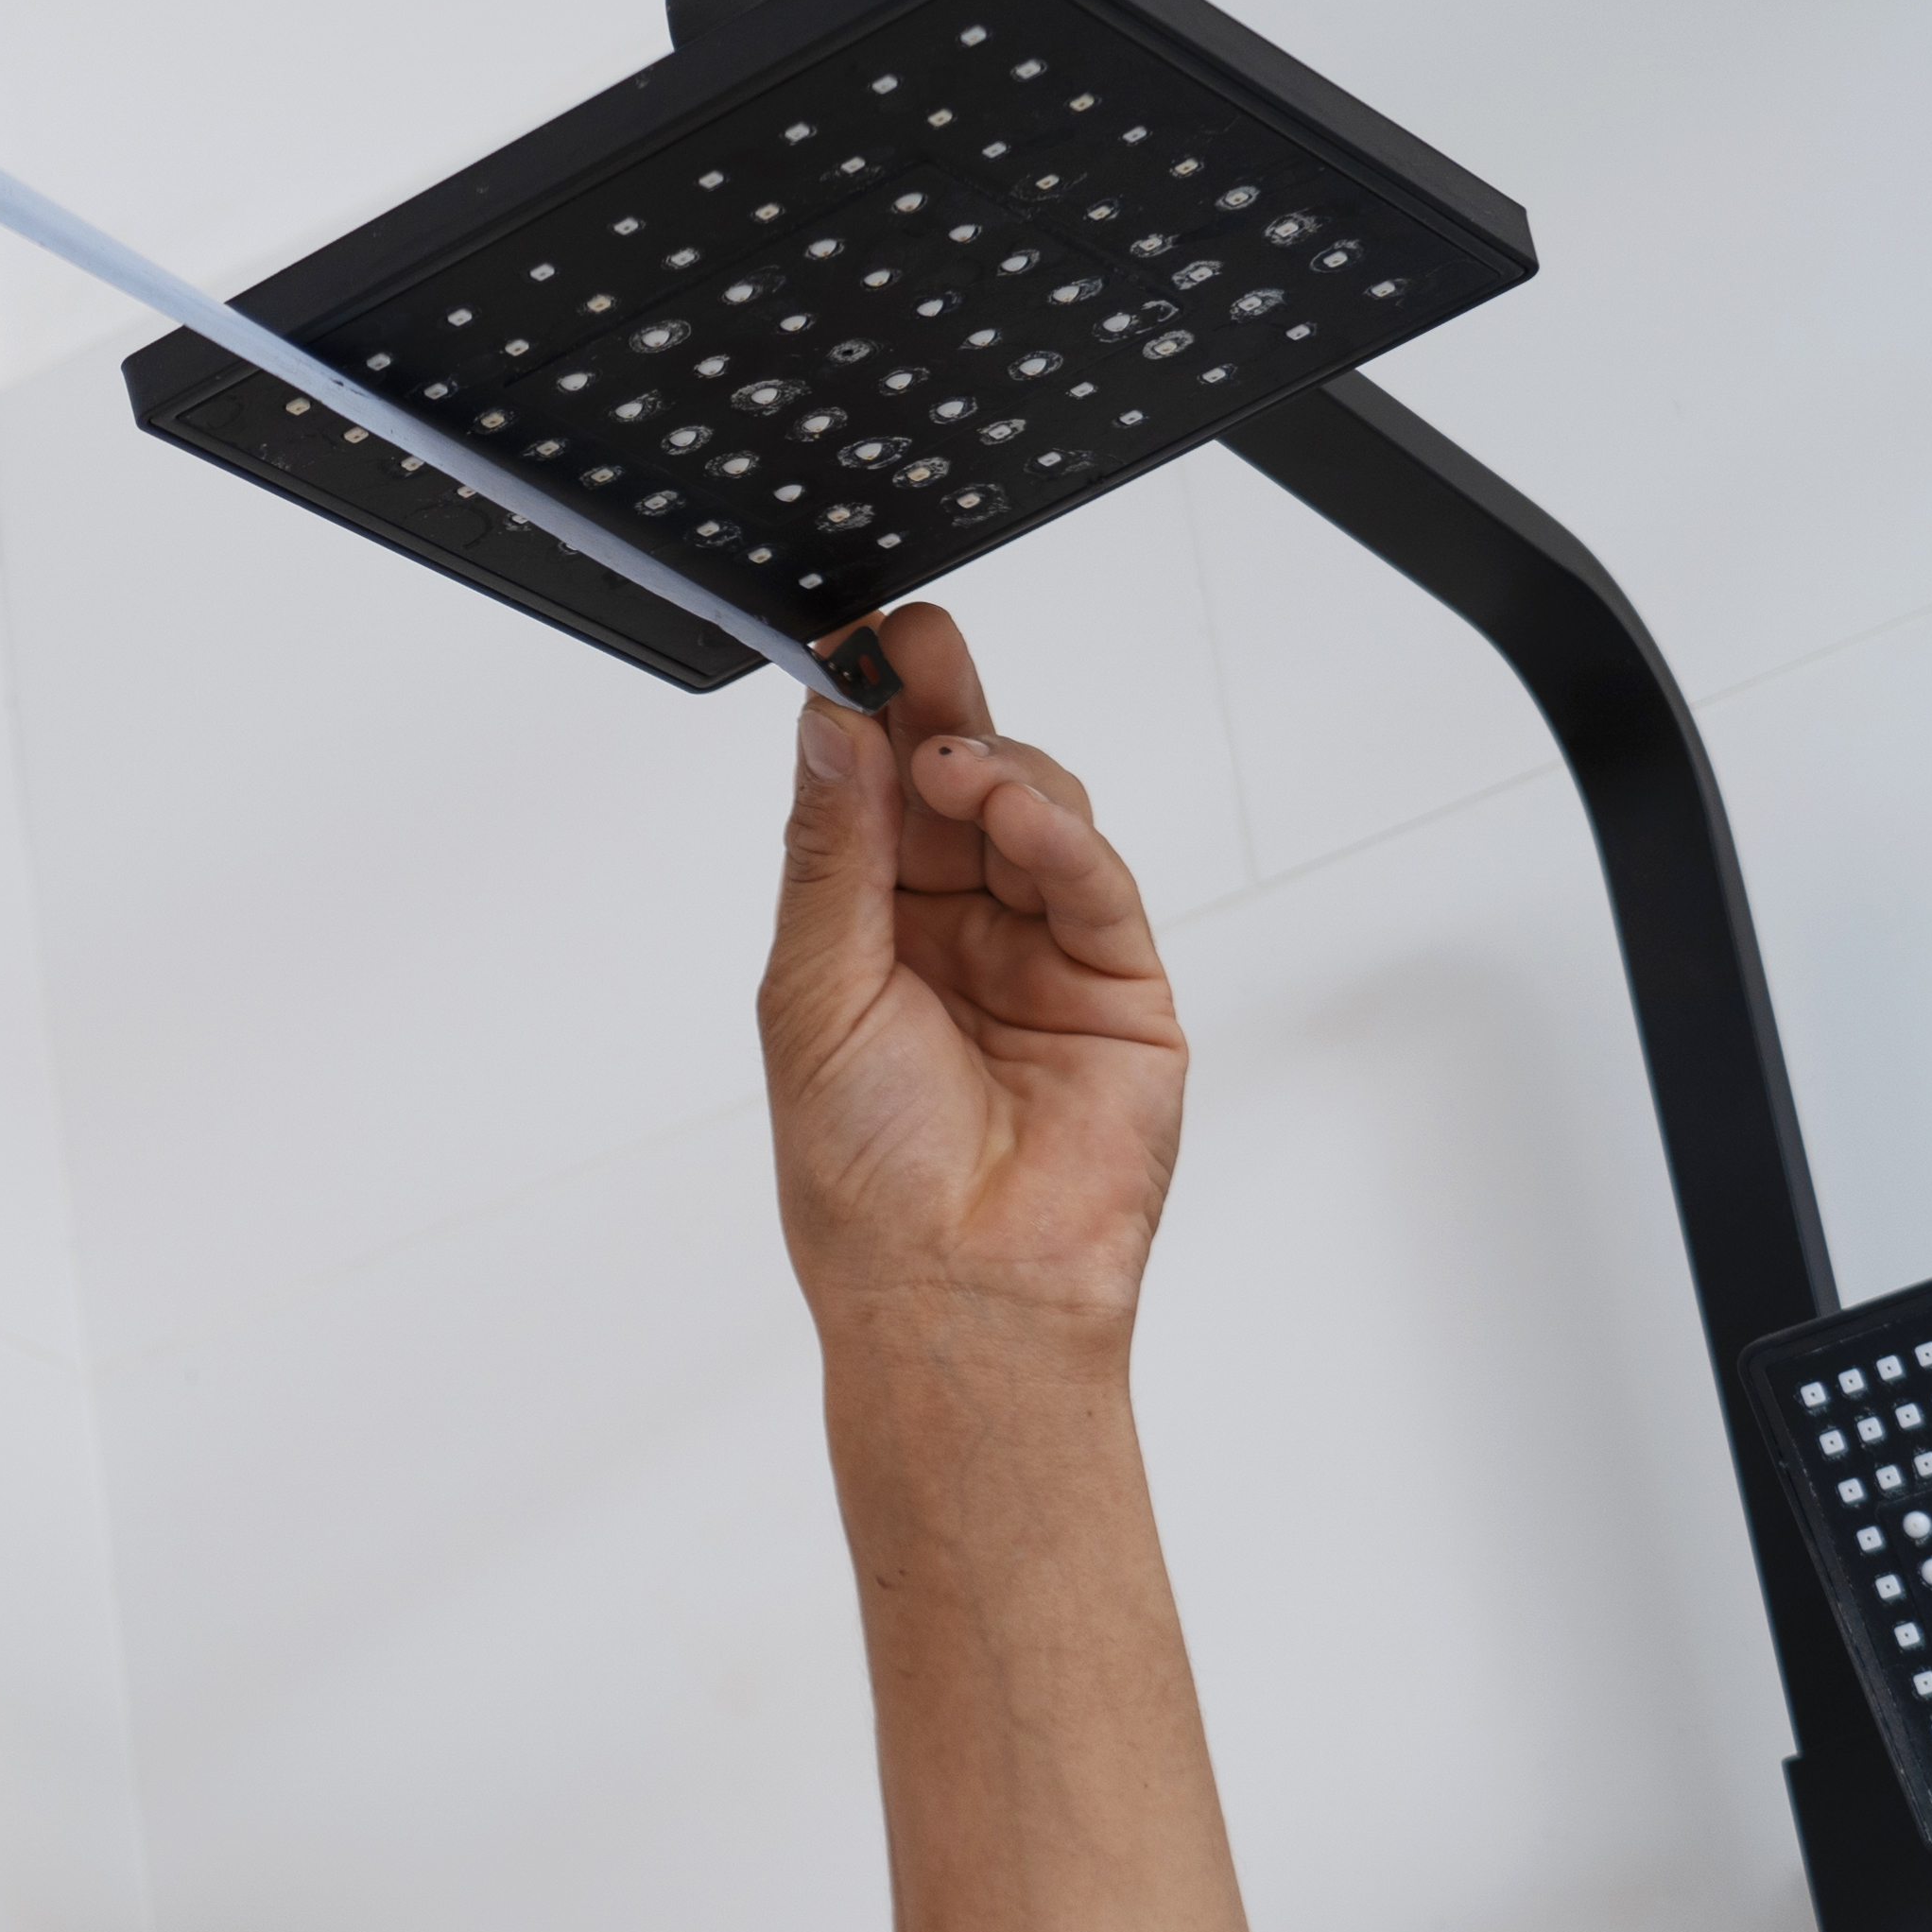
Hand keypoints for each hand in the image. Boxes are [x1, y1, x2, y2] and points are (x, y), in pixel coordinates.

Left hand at [754, 605, 1189, 1353]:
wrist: (955, 1291)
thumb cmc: (863, 1181)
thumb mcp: (812, 995)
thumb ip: (831, 857)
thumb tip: (826, 732)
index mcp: (864, 939)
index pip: (870, 800)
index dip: (864, 722)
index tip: (848, 647)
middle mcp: (952, 937)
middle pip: (954, 788)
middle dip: (937, 709)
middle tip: (915, 639)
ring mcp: (1038, 956)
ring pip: (1033, 816)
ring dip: (994, 771)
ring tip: (951, 765)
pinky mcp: (1119, 985)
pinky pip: (1094, 882)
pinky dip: (1059, 834)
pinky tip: (1017, 811)